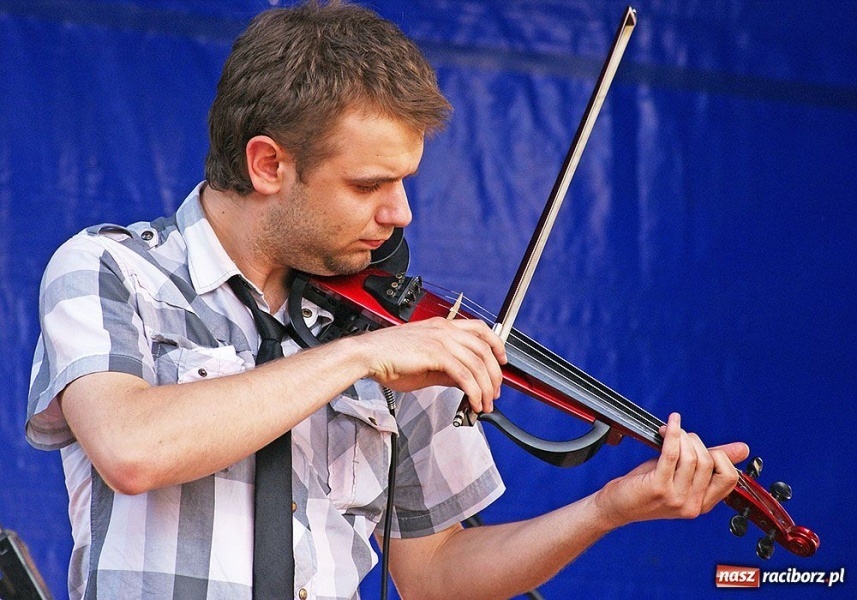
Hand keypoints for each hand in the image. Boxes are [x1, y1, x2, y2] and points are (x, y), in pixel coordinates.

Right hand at [352, 317, 506, 412]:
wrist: (368, 355)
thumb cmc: (389, 358)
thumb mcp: (426, 364)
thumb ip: (447, 370)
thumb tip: (465, 381)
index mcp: (443, 326)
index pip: (480, 328)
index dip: (496, 344)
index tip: (502, 360)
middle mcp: (445, 329)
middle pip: (484, 349)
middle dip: (494, 374)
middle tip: (495, 393)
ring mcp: (441, 340)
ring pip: (477, 363)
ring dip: (486, 387)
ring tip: (485, 404)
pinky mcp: (436, 354)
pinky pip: (464, 374)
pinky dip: (473, 391)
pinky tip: (474, 401)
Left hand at [594, 413, 749, 527]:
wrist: (618, 506)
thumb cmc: (647, 488)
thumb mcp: (682, 475)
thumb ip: (711, 462)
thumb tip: (743, 449)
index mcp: (703, 504)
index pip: (730, 478)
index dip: (720, 455)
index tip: (700, 445)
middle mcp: (692, 505)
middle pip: (709, 462)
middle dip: (695, 441)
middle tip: (679, 435)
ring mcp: (676, 498)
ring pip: (692, 457)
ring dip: (681, 437)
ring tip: (669, 431)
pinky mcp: (658, 487)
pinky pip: (672, 454)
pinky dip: (673, 434)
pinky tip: (669, 424)